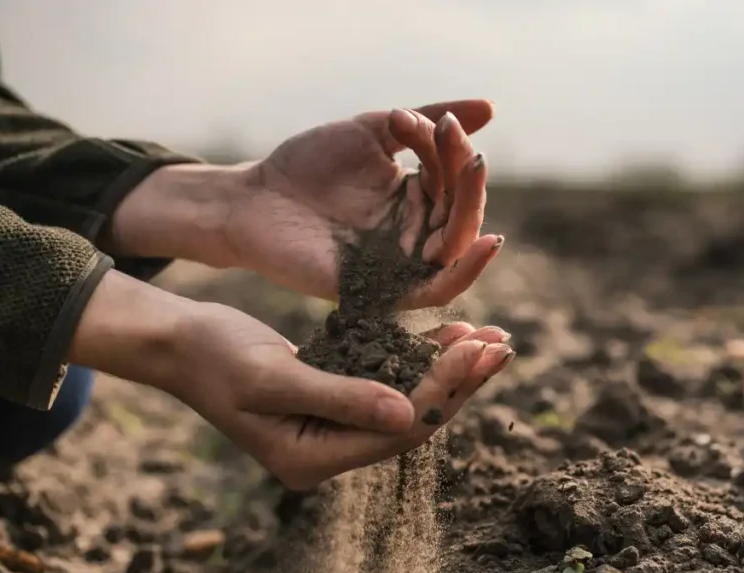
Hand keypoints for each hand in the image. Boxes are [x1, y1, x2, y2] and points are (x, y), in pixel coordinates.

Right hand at [69, 271, 514, 489]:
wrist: (178, 341)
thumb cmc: (213, 357)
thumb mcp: (273, 378)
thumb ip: (341, 397)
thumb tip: (409, 414)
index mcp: (313, 459)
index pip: (398, 430)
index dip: (444, 391)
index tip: (480, 350)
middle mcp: (327, 450)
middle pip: (411, 419)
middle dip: (458, 381)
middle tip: (502, 343)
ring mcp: (330, 426)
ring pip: (405, 399)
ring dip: (445, 368)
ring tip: (489, 336)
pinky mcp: (332, 396)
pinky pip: (386, 381)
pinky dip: (416, 357)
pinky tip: (447, 333)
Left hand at [108, 100, 501, 309]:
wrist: (253, 199)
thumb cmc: (306, 164)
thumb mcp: (372, 130)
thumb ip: (424, 123)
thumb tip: (490, 107)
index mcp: (415, 199)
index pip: (453, 179)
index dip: (453, 150)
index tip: (436, 121)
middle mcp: (415, 235)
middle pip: (463, 215)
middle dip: (468, 178)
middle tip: (462, 146)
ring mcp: (401, 265)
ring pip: (457, 248)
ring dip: (472, 210)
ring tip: (472, 168)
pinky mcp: (385, 293)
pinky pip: (437, 291)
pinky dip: (465, 272)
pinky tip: (485, 243)